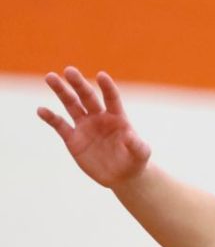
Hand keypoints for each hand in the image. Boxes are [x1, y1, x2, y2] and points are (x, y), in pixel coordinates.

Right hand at [37, 68, 150, 187]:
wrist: (121, 176)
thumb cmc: (134, 161)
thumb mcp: (141, 154)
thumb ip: (137, 145)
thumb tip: (130, 136)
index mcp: (117, 117)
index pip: (111, 98)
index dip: (107, 87)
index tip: (101, 76)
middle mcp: (99, 117)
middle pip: (87, 96)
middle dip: (78, 84)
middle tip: (69, 71)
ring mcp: (84, 126)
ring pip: (71, 104)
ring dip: (61, 91)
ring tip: (50, 77)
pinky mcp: (73, 138)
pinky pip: (59, 125)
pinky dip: (50, 117)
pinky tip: (41, 110)